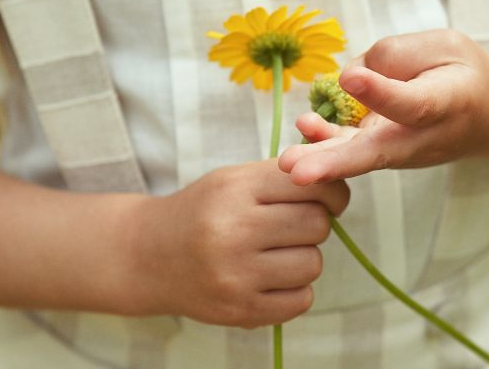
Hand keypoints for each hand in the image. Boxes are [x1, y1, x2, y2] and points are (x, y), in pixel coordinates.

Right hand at [129, 158, 349, 327]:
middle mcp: (235, 230)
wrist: (149, 256)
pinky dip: (295, 289)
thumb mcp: (233, 179)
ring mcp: (237, 274)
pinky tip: (271, 277)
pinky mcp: (241, 310)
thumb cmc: (202, 210)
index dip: (332, 190)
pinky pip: (301, 300)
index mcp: (235, 188)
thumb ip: (281, 177)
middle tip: (293, 224)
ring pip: (313, 263)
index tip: (330, 197)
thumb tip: (339, 179)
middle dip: (314, 223)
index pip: (310, 184)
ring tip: (277, 251)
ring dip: (304, 257)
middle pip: (317, 224)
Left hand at [278, 29, 488, 183]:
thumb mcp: (444, 44)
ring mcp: (402, 150)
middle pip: (378, 151)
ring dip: (323, 162)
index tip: (351, 78)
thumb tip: (350, 78)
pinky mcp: (383, 149)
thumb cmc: (463, 72)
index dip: (381, 92)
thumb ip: (397, 55)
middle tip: (298, 173)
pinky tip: (305, 129)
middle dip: (336, 162)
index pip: (412, 103)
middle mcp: (423, 136)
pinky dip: (327, 144)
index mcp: (448, 103)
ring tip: (289, 166)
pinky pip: (354, 150)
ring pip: (360, 158)